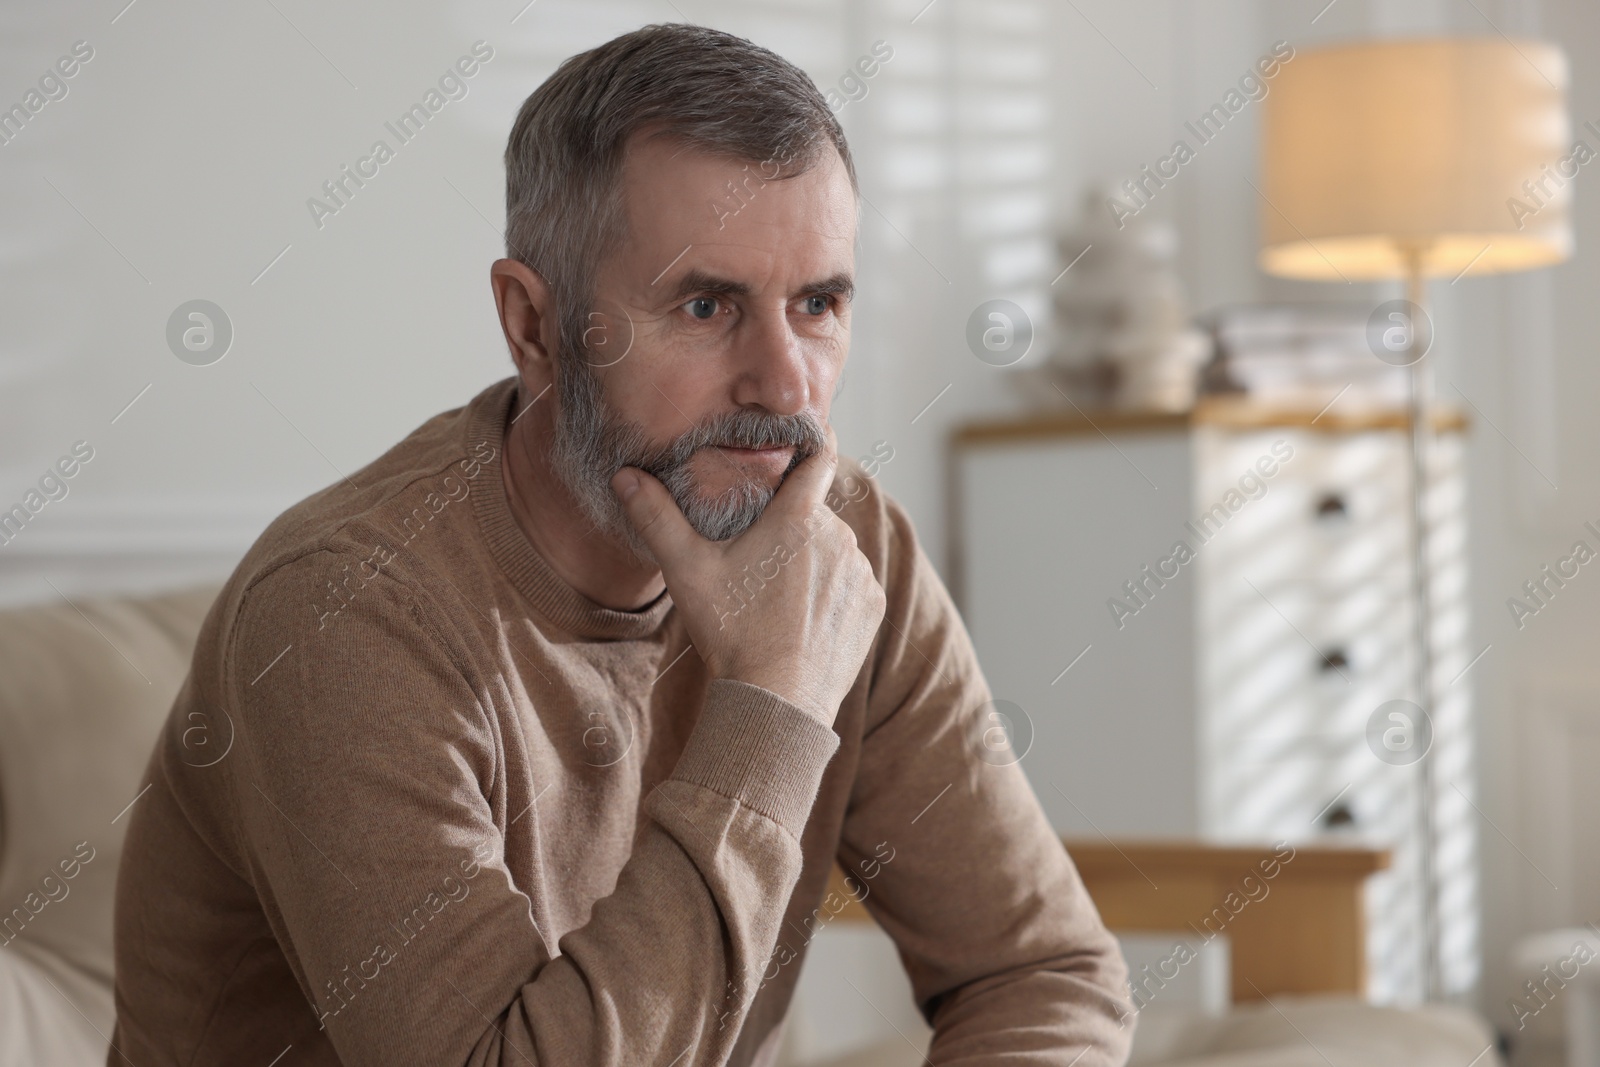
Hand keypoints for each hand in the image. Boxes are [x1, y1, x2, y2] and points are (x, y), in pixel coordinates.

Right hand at [611, 427, 884, 725]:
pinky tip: (802, 616)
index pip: (820, 455)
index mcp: (798, 518)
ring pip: (835, 549)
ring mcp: (860, 572)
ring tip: (777, 594)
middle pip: (816, 513)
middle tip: (758, 554)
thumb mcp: (687, 572)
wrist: (777, 702)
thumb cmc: (732, 632)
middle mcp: (840, 536)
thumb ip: (656, 518)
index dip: (814, 439)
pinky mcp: (872, 605)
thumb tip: (625, 475)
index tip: (805, 435)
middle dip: (792, 524)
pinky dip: (832, 591)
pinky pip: (852, 583)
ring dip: (813, 560)